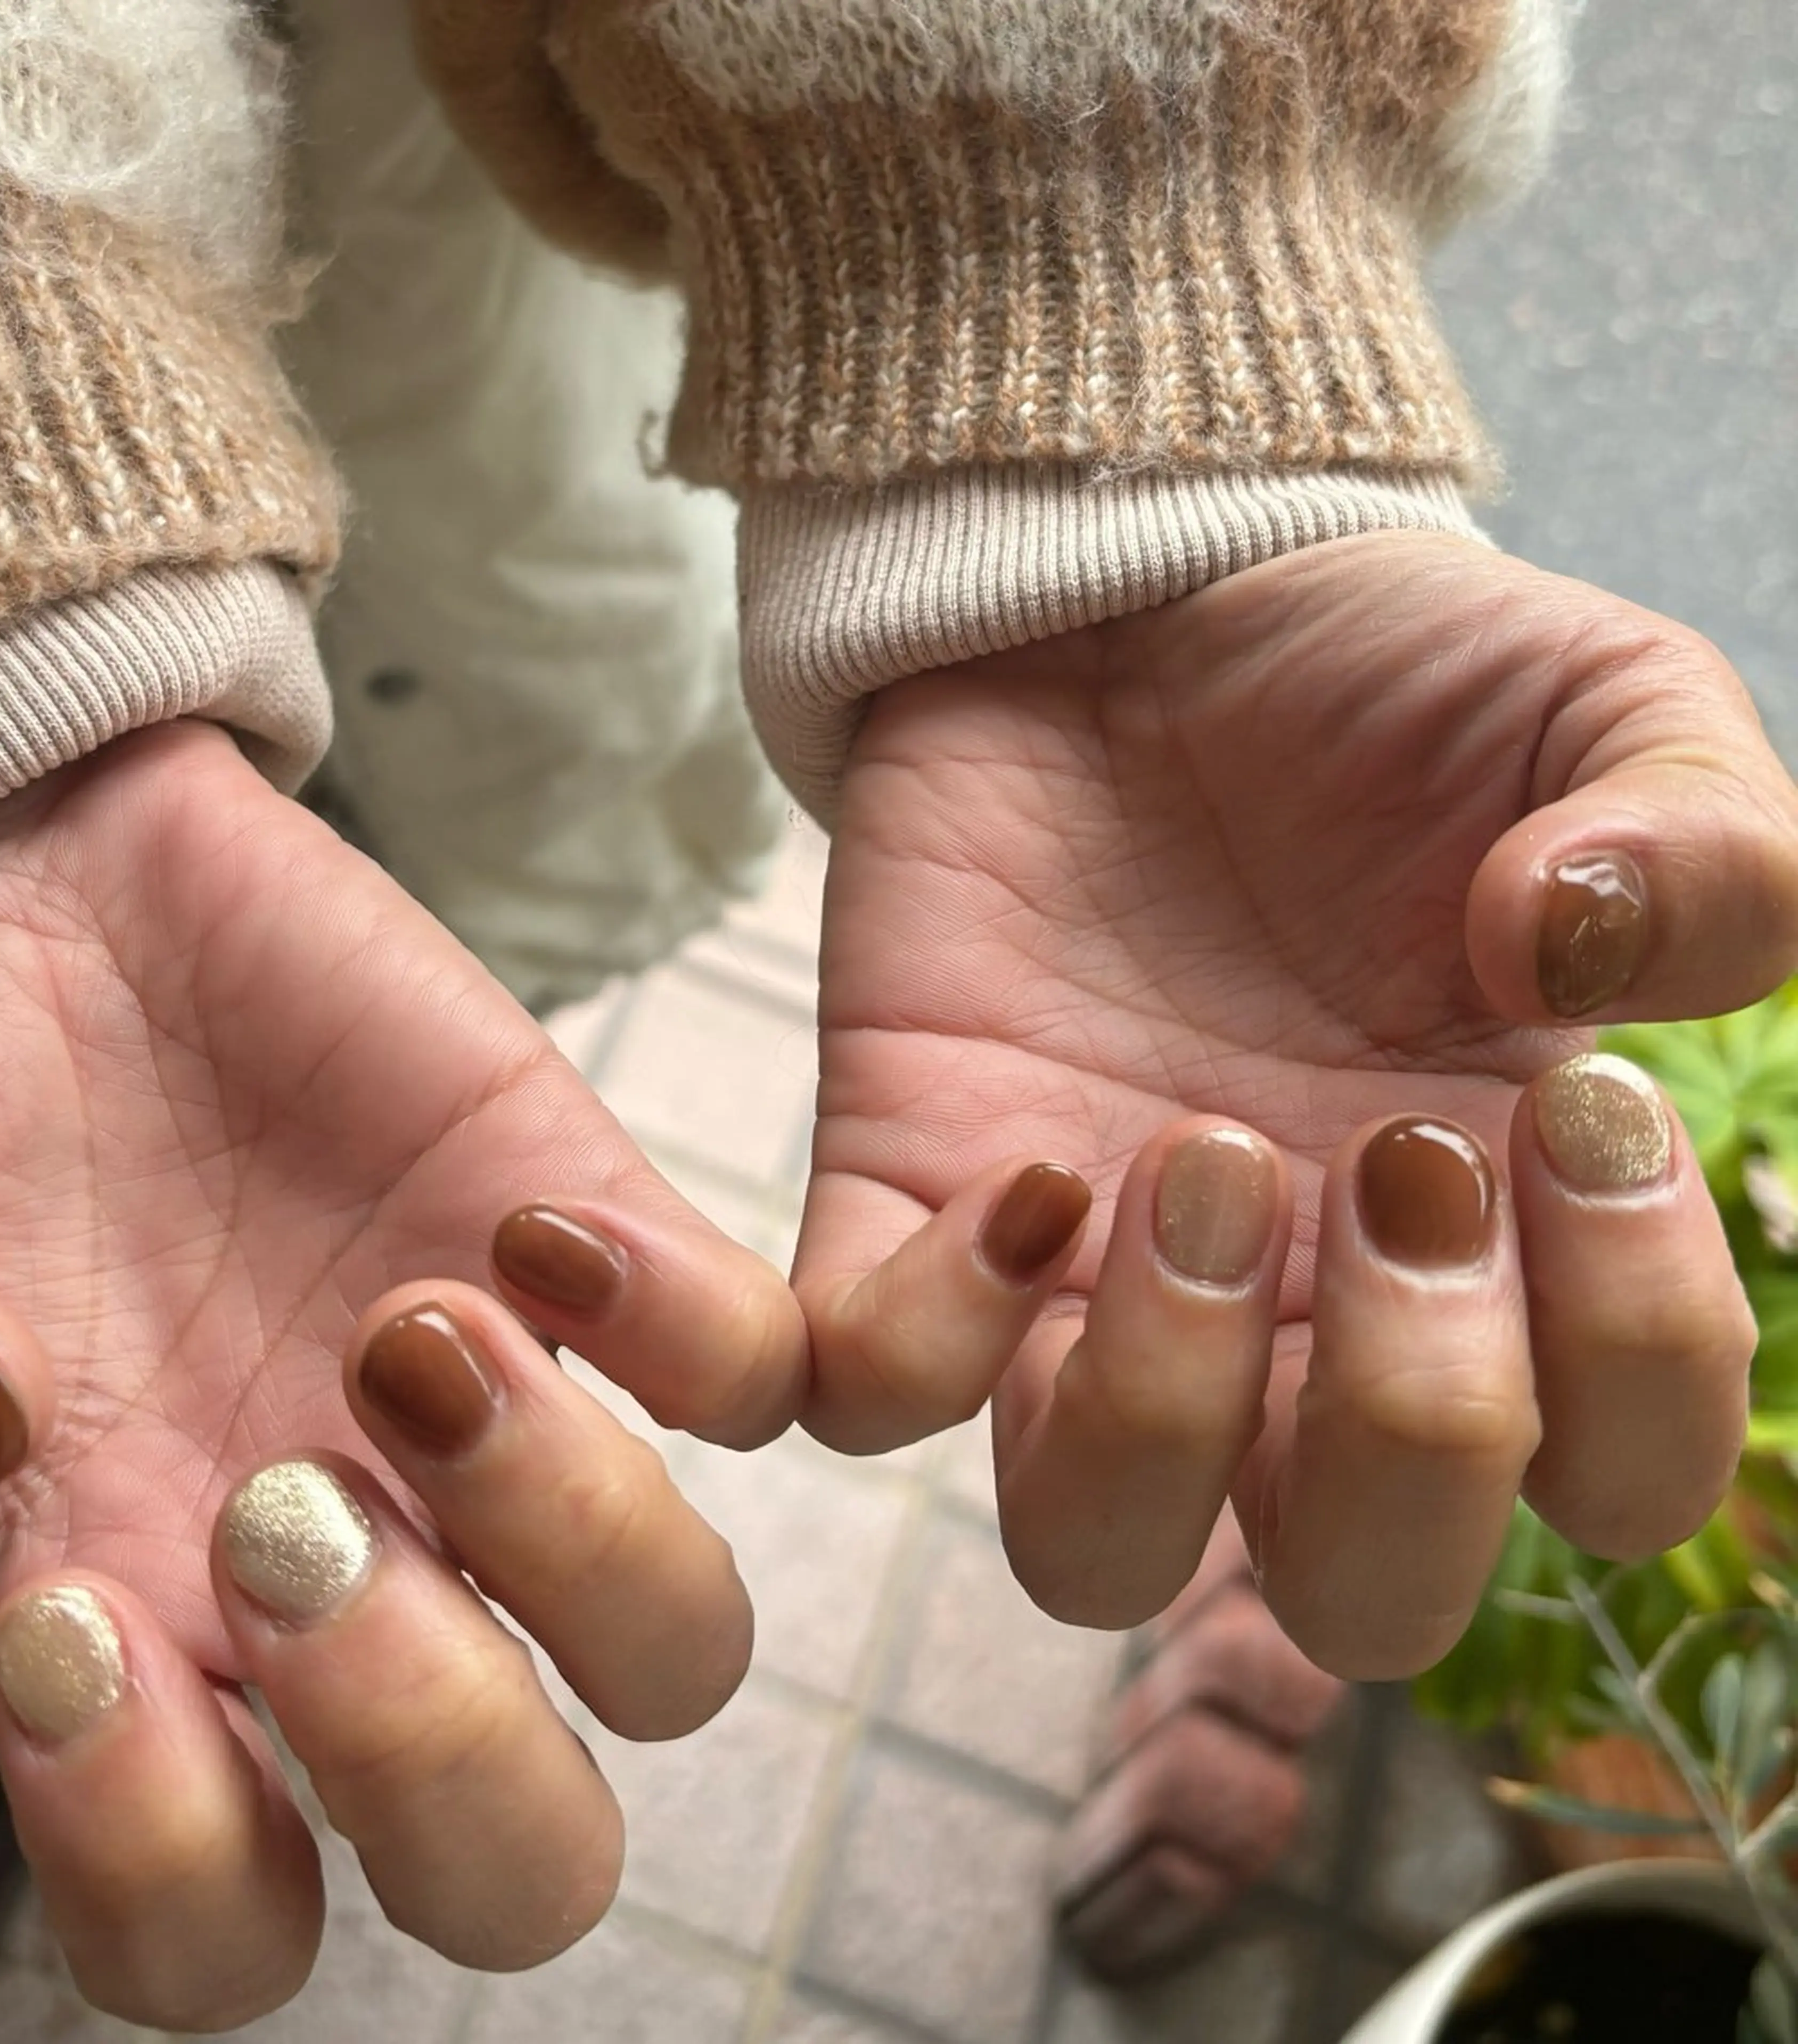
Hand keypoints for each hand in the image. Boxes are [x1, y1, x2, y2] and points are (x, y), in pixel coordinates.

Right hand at [0, 722, 805, 2024]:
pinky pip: (770, 1372)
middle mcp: (342, 1573)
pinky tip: (533, 1235)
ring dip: (581, 1532)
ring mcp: (490, 1422)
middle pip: (522, 1855)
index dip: (170, 1855)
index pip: (225, 1925)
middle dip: (439, 1745)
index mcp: (132, 1642)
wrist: (27, 890)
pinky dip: (694, 1333)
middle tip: (289, 1513)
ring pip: (684, 1641)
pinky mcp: (589, 1247)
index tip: (70, 1618)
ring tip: (412, 1339)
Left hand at [797, 532, 1797, 1678]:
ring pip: (1090, 1549)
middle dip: (1407, 1430)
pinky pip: (867, 1388)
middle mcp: (1294, 1317)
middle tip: (1386, 1159)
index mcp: (1492, 1242)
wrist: (1132, 601)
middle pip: (1354, 1593)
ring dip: (1160, 1411)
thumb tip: (1590, 969)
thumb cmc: (1380, 683)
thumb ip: (1708, 847)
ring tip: (1191, 1159)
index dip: (1634, 1359)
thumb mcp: (1605, 708)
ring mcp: (1085, 1281)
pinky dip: (924, 1336)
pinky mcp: (905, 1198)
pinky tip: (1026, 1157)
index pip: (1610, 1480)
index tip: (1573, 1106)